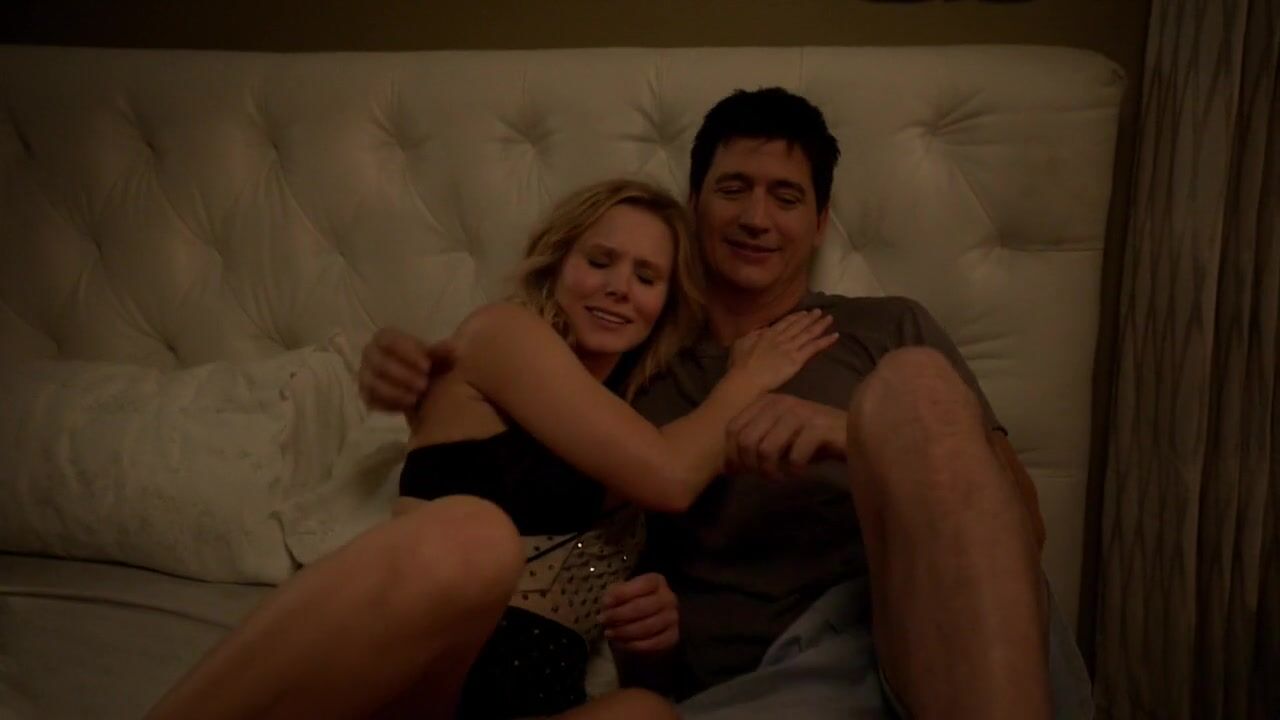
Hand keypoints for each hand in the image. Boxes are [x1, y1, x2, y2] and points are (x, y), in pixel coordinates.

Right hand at [358, 327, 455, 412]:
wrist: (424, 392)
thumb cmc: (430, 368)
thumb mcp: (439, 360)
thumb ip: (442, 354)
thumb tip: (452, 348)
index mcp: (386, 339)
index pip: (388, 339)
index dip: (407, 352)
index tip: (427, 366)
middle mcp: (371, 354)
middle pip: (378, 361)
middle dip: (402, 374)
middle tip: (424, 385)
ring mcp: (366, 375)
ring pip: (372, 383)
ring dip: (395, 391)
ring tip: (417, 398)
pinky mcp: (366, 395)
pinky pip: (372, 400)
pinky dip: (389, 404)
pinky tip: (406, 407)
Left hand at [600, 573, 678, 653]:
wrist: (650, 620)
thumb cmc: (632, 601)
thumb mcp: (623, 591)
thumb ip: (616, 593)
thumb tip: (608, 603)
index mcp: (657, 581)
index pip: (643, 585)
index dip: (622, 594)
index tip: (604, 603)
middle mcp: (669, 598)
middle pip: (642, 607)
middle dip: (619, 615)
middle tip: (602, 620)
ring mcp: (673, 618)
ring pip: (646, 627)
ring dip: (624, 632)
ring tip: (609, 633)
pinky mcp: (672, 637)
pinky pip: (652, 644)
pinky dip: (633, 645)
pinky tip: (621, 643)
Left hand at [725, 394, 847, 478]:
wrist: (852, 434)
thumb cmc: (812, 439)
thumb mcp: (779, 436)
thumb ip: (755, 440)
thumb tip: (729, 464)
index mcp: (766, 402)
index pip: (732, 429)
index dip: (732, 455)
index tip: (743, 472)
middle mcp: (780, 402)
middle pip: (746, 441)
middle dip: (751, 465)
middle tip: (766, 475)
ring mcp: (800, 412)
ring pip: (765, 449)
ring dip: (771, 471)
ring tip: (782, 475)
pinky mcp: (818, 427)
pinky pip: (793, 457)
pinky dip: (794, 470)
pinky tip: (800, 471)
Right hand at [728, 309, 837, 392]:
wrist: (745, 378)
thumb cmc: (739, 364)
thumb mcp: (741, 342)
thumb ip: (754, 334)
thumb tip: (762, 329)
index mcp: (768, 333)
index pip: (785, 322)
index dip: (796, 317)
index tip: (804, 312)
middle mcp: (782, 337)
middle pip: (799, 325)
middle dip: (810, 318)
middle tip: (819, 311)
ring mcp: (790, 347)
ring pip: (808, 333)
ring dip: (820, 325)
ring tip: (829, 318)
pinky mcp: (797, 359)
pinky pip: (813, 348)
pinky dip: (825, 341)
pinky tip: (835, 336)